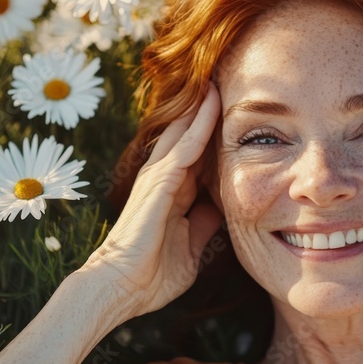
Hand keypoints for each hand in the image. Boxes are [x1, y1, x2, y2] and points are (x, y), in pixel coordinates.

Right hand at [81, 82, 223, 318]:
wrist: (122, 288)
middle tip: (229, 81)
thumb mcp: (192, 246)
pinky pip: (186, 144)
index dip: (217, 135)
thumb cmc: (152, 274)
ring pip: (186, 130)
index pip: (199, 155)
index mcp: (173, 192)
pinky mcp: (160, 180)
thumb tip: (224, 211)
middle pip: (190, 135)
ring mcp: (160, 175)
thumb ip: (206, 224)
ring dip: (204, 104)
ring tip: (222, 76)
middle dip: (208, 111)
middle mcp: (164, 177)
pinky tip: (214, 100)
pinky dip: (201, 121)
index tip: (240, 115)